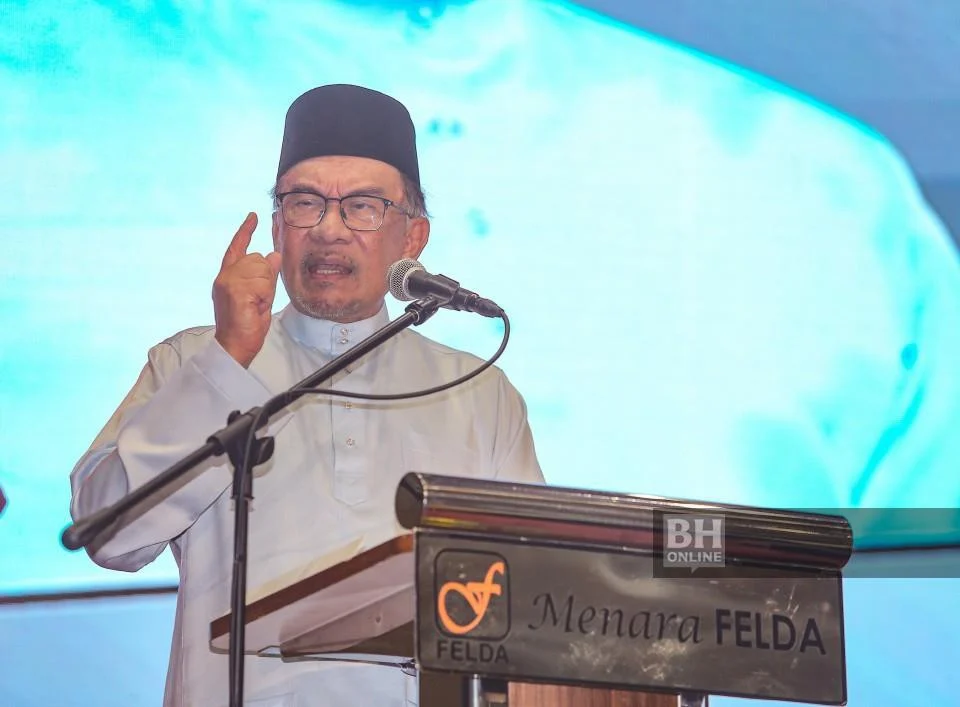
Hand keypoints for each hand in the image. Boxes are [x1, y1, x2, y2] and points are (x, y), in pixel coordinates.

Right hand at [213, 212, 281, 367]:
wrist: (235, 346)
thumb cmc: (246, 325)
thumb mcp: (261, 296)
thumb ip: (265, 276)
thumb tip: (274, 255)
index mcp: (228, 276)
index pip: (238, 247)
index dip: (246, 231)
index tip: (253, 217)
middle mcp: (225, 276)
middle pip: (257, 258)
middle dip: (266, 279)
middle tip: (258, 301)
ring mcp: (228, 281)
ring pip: (261, 269)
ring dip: (265, 288)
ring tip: (255, 305)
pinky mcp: (234, 289)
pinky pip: (262, 283)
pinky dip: (264, 296)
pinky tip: (255, 307)